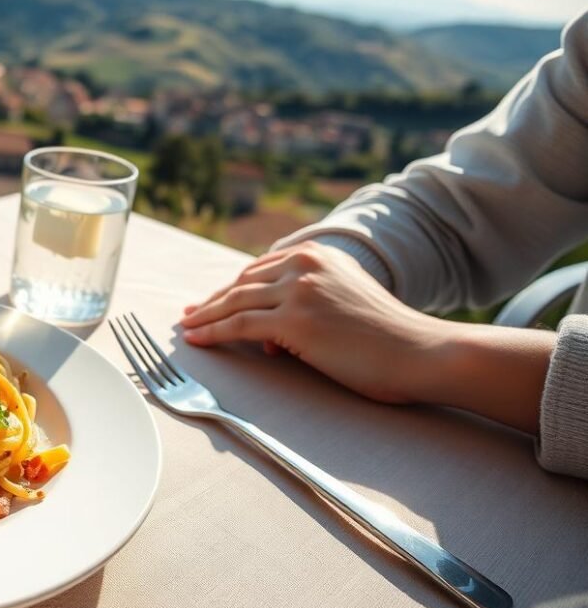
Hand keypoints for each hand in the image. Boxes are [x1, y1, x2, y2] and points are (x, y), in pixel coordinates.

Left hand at [179, 241, 554, 432]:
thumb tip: (270, 338)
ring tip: (186, 329)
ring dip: (204, 317)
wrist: (422, 352)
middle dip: (213, 300)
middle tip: (190, 314)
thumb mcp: (344, 305)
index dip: (232, 287)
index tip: (211, 300)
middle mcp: (305, 264)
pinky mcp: (295, 320)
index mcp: (318, 254)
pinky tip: (195, 338)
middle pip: (242, 283)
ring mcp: (298, 289)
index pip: (260, 269)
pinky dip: (212, 332)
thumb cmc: (389, 340)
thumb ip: (307, 307)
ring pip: (235, 302)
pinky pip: (239, 325)